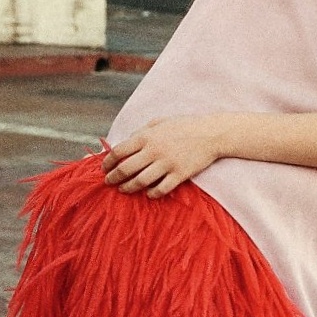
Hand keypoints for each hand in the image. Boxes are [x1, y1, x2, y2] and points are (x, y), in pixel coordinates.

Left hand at [100, 116, 226, 197]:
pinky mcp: (180, 174)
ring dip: (128, 188)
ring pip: (140, 182)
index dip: (108, 162)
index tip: (105, 168)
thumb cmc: (184, 126)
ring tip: (123, 189)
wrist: (211, 133)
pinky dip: (151, 194)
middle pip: (126, 169)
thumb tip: (126, 142)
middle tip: (109, 182)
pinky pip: (161, 189)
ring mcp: (167, 164)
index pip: (119, 152)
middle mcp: (154, 150)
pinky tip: (148, 194)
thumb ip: (142, 132)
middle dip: (113, 177)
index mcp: (147, 136)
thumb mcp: (159, 122)